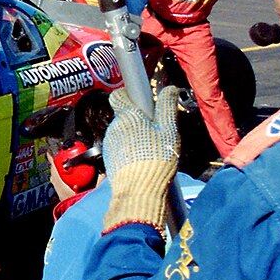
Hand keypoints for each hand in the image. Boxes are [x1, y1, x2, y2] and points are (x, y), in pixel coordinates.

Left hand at [101, 87, 179, 231]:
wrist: (139, 190)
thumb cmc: (156, 159)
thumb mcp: (169, 130)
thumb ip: (167, 107)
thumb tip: (169, 89)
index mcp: (127, 116)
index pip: (119, 95)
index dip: (129, 95)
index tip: (142, 100)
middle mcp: (114, 127)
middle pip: (124, 116)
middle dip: (138, 119)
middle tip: (157, 129)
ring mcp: (110, 144)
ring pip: (122, 132)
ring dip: (135, 135)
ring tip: (152, 148)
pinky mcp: (110, 158)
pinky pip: (120, 147)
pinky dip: (131, 149)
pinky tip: (143, 159)